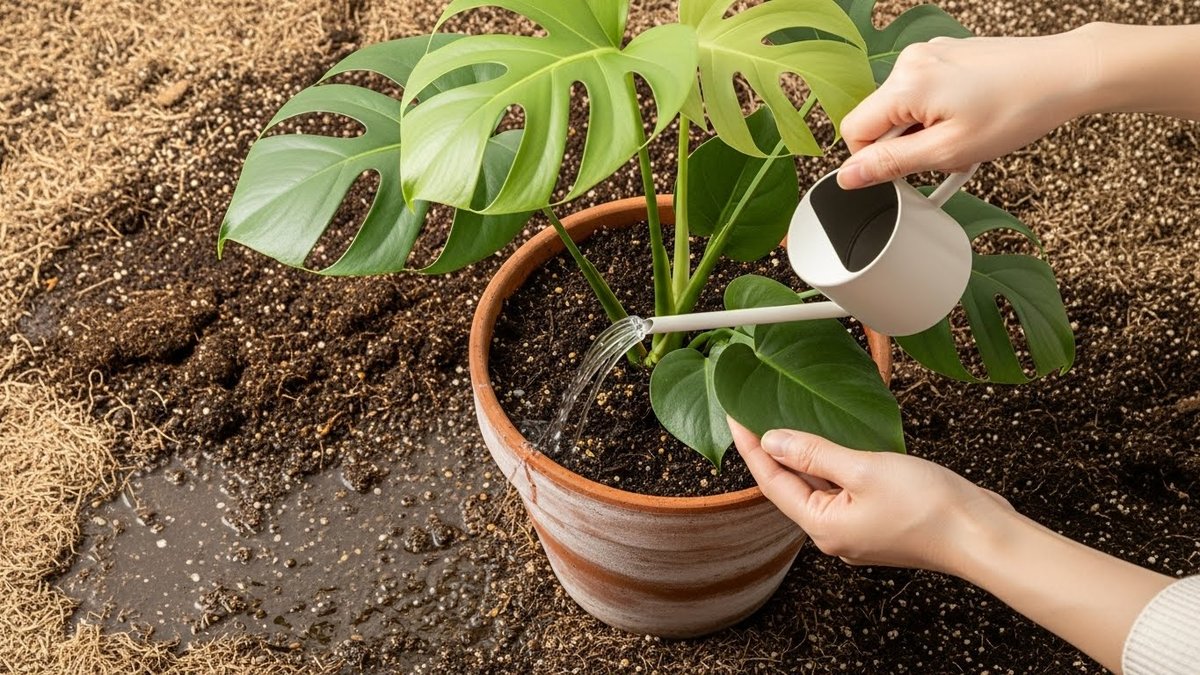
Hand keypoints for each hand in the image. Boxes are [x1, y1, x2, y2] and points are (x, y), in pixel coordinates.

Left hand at [728, 419, 1012, 573]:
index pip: (771, 481)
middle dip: (772, 450)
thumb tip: (773, 441)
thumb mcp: (864, 468)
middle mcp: (833, 535)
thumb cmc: (931, 507)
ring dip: (802, 457)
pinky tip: (830, 444)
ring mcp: (856, 531)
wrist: (984, 536)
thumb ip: (815, 454)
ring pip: (817, 488)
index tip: (735, 414)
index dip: (750, 446)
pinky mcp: (878, 522)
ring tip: (785, 421)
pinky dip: (830, 466)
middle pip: (790, 487)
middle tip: (754, 412)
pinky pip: (842, 491)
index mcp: (822, 526)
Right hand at [837, 29, 1098, 189]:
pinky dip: (937, 113)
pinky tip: (970, 119)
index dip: (873, 160)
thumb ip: (891, 163)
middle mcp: (910, 62)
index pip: (853, 131)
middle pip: (878, 118)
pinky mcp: (947, 54)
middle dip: (905, 144)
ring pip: (902, 108)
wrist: (1066, 73)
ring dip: (923, 131)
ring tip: (964, 137)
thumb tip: (847, 177)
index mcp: (905, 84)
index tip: (906, 171)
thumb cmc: (1017, 110)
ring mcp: (929, 54)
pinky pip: (923, 92)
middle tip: (946, 155)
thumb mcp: (949, 150)